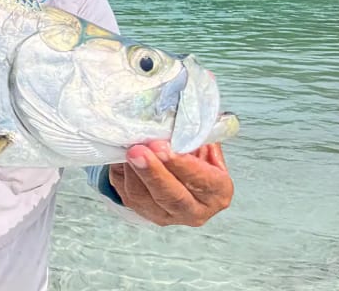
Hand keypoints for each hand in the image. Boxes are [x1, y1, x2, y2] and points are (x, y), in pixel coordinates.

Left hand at [108, 141, 232, 226]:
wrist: (178, 174)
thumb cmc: (194, 157)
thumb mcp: (203, 146)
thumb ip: (195, 138)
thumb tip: (178, 122)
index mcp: (217, 192)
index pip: (203, 182)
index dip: (183, 165)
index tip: (164, 148)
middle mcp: (194, 210)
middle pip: (172, 196)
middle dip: (153, 173)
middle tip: (138, 150)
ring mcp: (164, 215)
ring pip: (143, 197)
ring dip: (133, 172)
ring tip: (127, 149)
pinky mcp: (140, 210)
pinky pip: (126, 193)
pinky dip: (122, 172)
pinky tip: (121, 155)